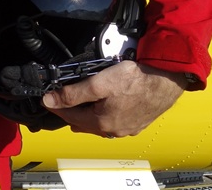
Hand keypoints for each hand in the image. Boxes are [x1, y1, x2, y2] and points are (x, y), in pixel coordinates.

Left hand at [41, 62, 187, 137]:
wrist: (165, 80)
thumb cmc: (135, 80)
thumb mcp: (98, 83)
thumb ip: (72, 93)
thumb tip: (50, 100)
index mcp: (101, 123)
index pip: (69, 116)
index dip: (55, 106)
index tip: (46, 100)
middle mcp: (114, 130)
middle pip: (84, 123)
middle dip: (71, 113)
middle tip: (60, 103)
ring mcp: (127, 128)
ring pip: (99, 125)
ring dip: (87, 116)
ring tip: (78, 107)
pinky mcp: (138, 123)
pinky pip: (114, 123)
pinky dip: (104, 116)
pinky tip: (103, 109)